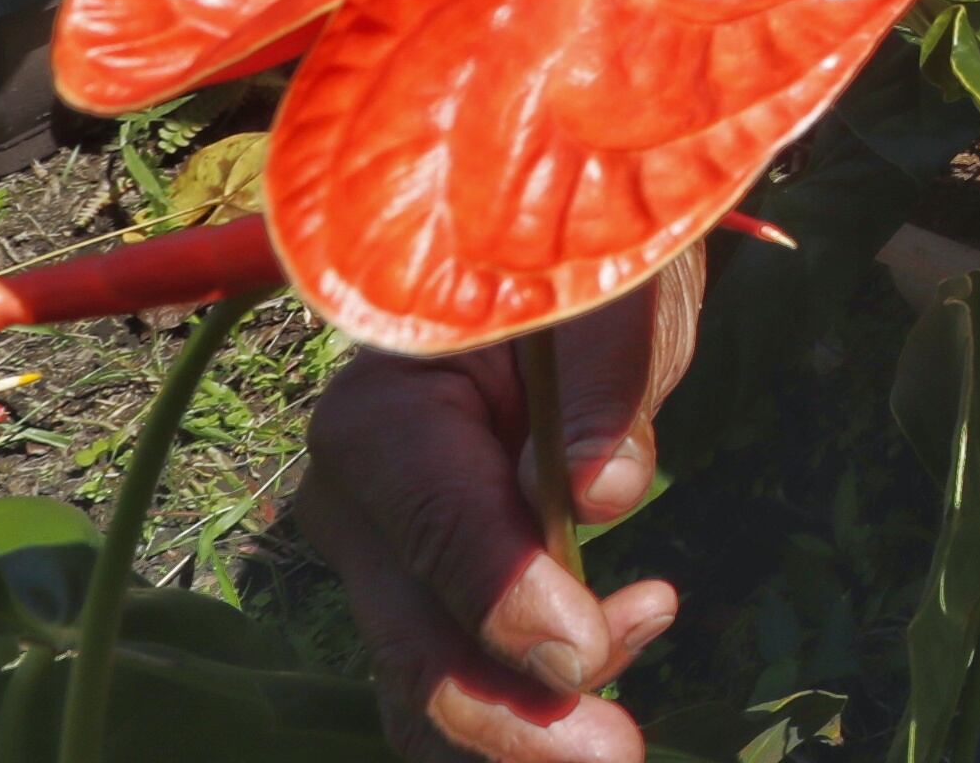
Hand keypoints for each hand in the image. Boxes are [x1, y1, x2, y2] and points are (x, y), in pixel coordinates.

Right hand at [292, 256, 702, 762]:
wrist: (560, 268)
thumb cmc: (585, 266)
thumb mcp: (613, 292)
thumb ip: (606, 377)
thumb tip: (601, 493)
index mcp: (382, 410)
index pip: (439, 528)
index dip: (509, 602)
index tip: (589, 652)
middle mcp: (354, 499)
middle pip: (416, 639)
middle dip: (515, 715)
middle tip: (620, 756)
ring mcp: (380, 556)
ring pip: (426, 683)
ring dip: (519, 733)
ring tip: (625, 739)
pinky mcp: (423, 588)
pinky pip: (455, 674)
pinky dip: (524, 699)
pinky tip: (621, 643)